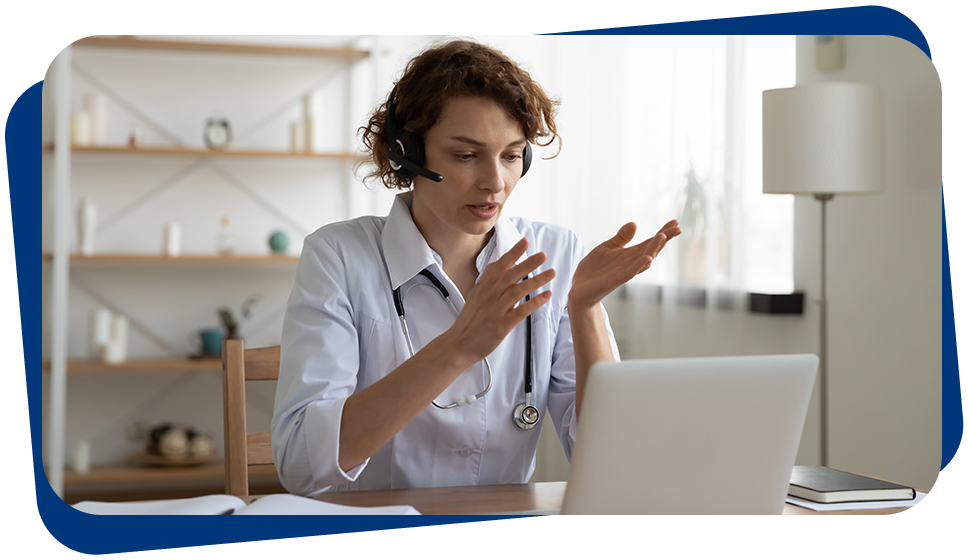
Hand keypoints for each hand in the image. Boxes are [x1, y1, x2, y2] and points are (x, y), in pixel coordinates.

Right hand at [447, 237, 554, 362]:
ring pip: (518, 291)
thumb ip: (488, 279)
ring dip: (536, 281)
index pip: (500, 265)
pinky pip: (521, 311)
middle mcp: (490, 295)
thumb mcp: (475, 295)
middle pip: (511, 275)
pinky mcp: (502, 325)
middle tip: (543, 255)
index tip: (525, 241)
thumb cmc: (470, 320)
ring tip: (550, 273)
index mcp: (484, 287)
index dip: (513, 252)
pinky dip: (534, 303)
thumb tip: (497, 263)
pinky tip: (545, 296)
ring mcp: (496, 310)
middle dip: (528, 263)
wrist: (460, 343)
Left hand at [569, 219, 680, 308]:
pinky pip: (628, 273)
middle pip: (651, 250)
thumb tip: (634, 223)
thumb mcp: (607, 248)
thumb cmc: (594, 270)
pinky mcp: (613, 281)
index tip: (675, 221)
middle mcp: (630, 263)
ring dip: (653, 249)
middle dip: (663, 239)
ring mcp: (623, 273)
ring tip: (663, 237)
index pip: (649, 242)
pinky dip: (638, 266)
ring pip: (642, 261)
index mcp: (629, 255)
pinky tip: (647, 258)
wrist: (578, 290)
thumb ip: (621, 238)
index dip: (663, 232)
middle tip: (677, 228)